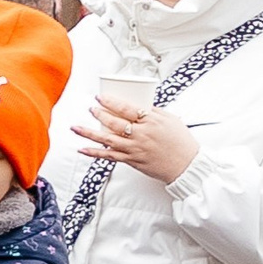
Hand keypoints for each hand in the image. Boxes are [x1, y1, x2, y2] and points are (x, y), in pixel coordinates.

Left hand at [70, 97, 198, 182]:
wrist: (187, 166)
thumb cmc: (181, 141)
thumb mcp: (170, 120)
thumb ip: (153, 112)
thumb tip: (138, 103)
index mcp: (152, 121)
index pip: (127, 109)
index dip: (111, 102)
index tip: (99, 97)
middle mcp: (141, 135)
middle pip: (114, 123)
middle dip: (99, 114)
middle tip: (90, 109)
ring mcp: (135, 149)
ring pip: (108, 140)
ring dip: (89, 133)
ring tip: (75, 127)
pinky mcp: (132, 161)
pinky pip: (110, 157)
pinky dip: (95, 153)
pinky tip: (82, 149)